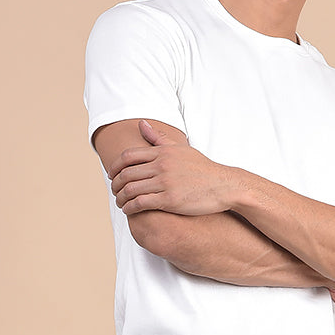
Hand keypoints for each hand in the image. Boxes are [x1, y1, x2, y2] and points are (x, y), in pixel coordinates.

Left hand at [109, 119, 237, 216]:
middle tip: (114, 191)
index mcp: (162, 152)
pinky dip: (130, 207)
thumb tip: (141, 124)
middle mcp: (161, 165)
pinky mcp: (169, 200)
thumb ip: (159, 138)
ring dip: (121, 197)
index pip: (128, 156)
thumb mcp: (181, 149)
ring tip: (120, 203)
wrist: (223, 185)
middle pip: (126, 174)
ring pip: (131, 189)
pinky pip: (141, 203)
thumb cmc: (202, 169)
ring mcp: (165, 182)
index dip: (115, 166)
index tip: (112, 175)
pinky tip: (129, 211)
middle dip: (115, 184)